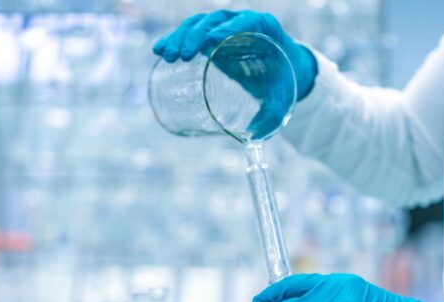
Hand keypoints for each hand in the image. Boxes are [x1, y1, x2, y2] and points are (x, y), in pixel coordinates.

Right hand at [153, 10, 317, 100]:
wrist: (285, 66)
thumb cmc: (283, 80)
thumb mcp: (280, 96)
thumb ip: (270, 115)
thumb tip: (253, 139)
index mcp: (264, 28)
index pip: (246, 21)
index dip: (229, 28)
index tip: (211, 41)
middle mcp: (242, 22)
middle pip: (215, 21)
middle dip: (195, 35)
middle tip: (182, 56)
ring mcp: (224, 26)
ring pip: (199, 24)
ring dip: (180, 36)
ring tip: (167, 55)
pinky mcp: (211, 35)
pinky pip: (191, 32)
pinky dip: (174, 38)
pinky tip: (158, 49)